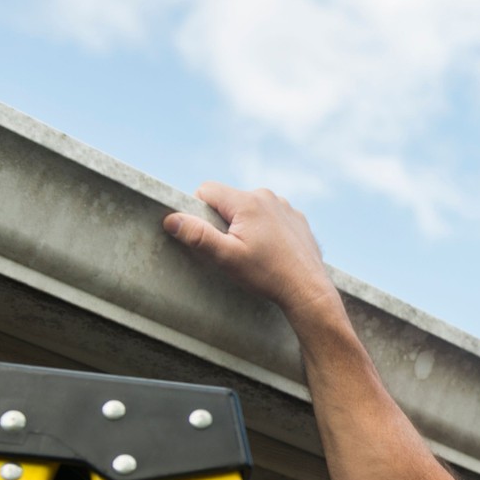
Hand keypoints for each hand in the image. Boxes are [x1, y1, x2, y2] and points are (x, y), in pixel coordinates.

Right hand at [164, 182, 339, 319]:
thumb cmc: (267, 275)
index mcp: (247, 202)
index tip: (207, 234)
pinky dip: (265, 229)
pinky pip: (270, 216)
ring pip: (250, 208)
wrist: (308, 289)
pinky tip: (271, 251)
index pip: (206, 190)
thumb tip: (171, 219)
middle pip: (229, 199)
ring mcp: (285, 206)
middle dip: (223, 220)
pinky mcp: (296, 218)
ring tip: (254, 252)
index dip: (198, 210)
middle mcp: (267, 196)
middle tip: (232, 249)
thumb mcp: (227, 258)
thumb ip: (198, 236)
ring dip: (245, 224)